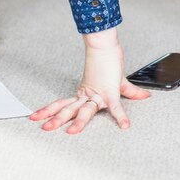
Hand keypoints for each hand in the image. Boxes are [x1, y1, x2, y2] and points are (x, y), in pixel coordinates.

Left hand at [29, 29, 150, 133]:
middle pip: (69, 110)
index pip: (63, 104)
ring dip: (77, 121)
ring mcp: (98, 94)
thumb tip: (143, 96)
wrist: (105, 45)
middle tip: (44, 127)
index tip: (36, 117)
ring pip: (85, 110)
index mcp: (85, 93)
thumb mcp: (118, 81)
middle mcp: (88, 95)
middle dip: (56, 119)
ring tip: (71, 133)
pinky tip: (125, 125)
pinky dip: (120, 116)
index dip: (49, 110)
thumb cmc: (108, 60)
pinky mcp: (110, 92)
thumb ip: (130, 92)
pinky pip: (115, 106)